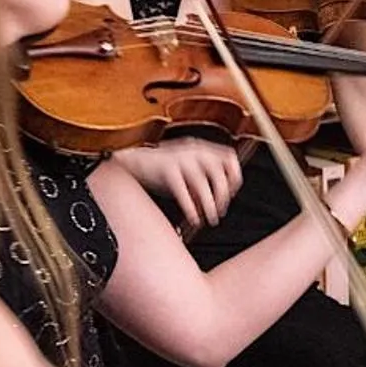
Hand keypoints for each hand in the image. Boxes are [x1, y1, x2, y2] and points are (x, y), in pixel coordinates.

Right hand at [111, 137, 243, 234]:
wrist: (131, 163)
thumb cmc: (160, 169)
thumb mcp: (187, 171)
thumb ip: (203, 181)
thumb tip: (220, 202)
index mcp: (201, 148)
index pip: (230, 157)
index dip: (234, 177)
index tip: (231, 194)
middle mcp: (193, 150)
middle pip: (220, 171)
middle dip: (223, 195)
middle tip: (220, 210)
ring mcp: (179, 159)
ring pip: (202, 183)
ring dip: (209, 204)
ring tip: (211, 219)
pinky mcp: (166, 170)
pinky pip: (183, 192)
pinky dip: (190, 209)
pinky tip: (194, 219)